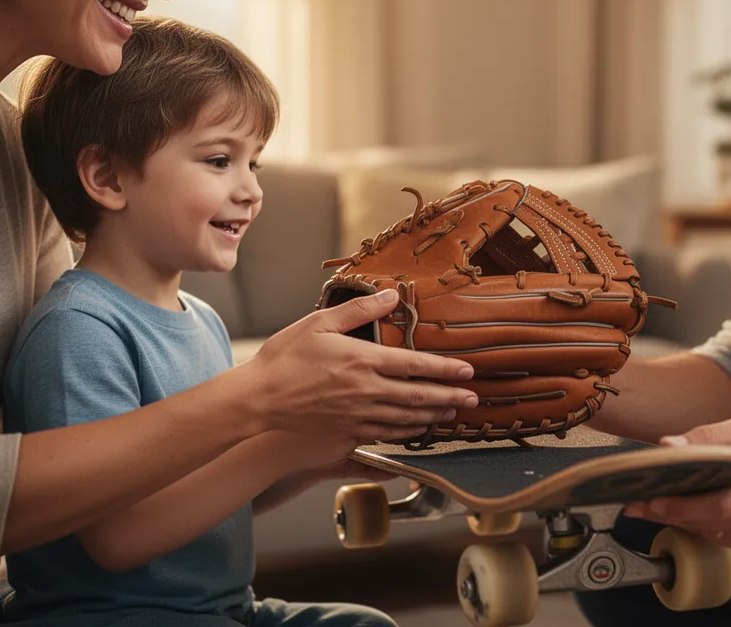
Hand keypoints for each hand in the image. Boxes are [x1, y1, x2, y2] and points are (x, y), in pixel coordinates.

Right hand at [246, 290, 477, 440]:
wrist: (257, 400)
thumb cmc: (285, 358)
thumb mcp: (319, 323)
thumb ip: (359, 310)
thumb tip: (391, 294)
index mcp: (362, 360)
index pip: (415, 365)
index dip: (445, 369)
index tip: (467, 371)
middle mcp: (365, 391)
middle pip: (418, 397)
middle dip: (450, 397)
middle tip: (473, 398)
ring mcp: (357, 416)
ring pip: (406, 419)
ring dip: (433, 416)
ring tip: (453, 413)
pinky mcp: (346, 433)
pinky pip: (385, 435)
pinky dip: (407, 433)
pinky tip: (418, 430)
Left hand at [622, 415, 730, 555]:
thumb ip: (712, 436)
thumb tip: (671, 445)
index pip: (719, 505)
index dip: (683, 507)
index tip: (652, 501)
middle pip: (710, 522)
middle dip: (669, 513)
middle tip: (637, 503)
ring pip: (714, 533)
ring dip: (683, 520)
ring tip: (653, 505)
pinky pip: (724, 538)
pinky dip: (703, 524)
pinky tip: (688, 511)